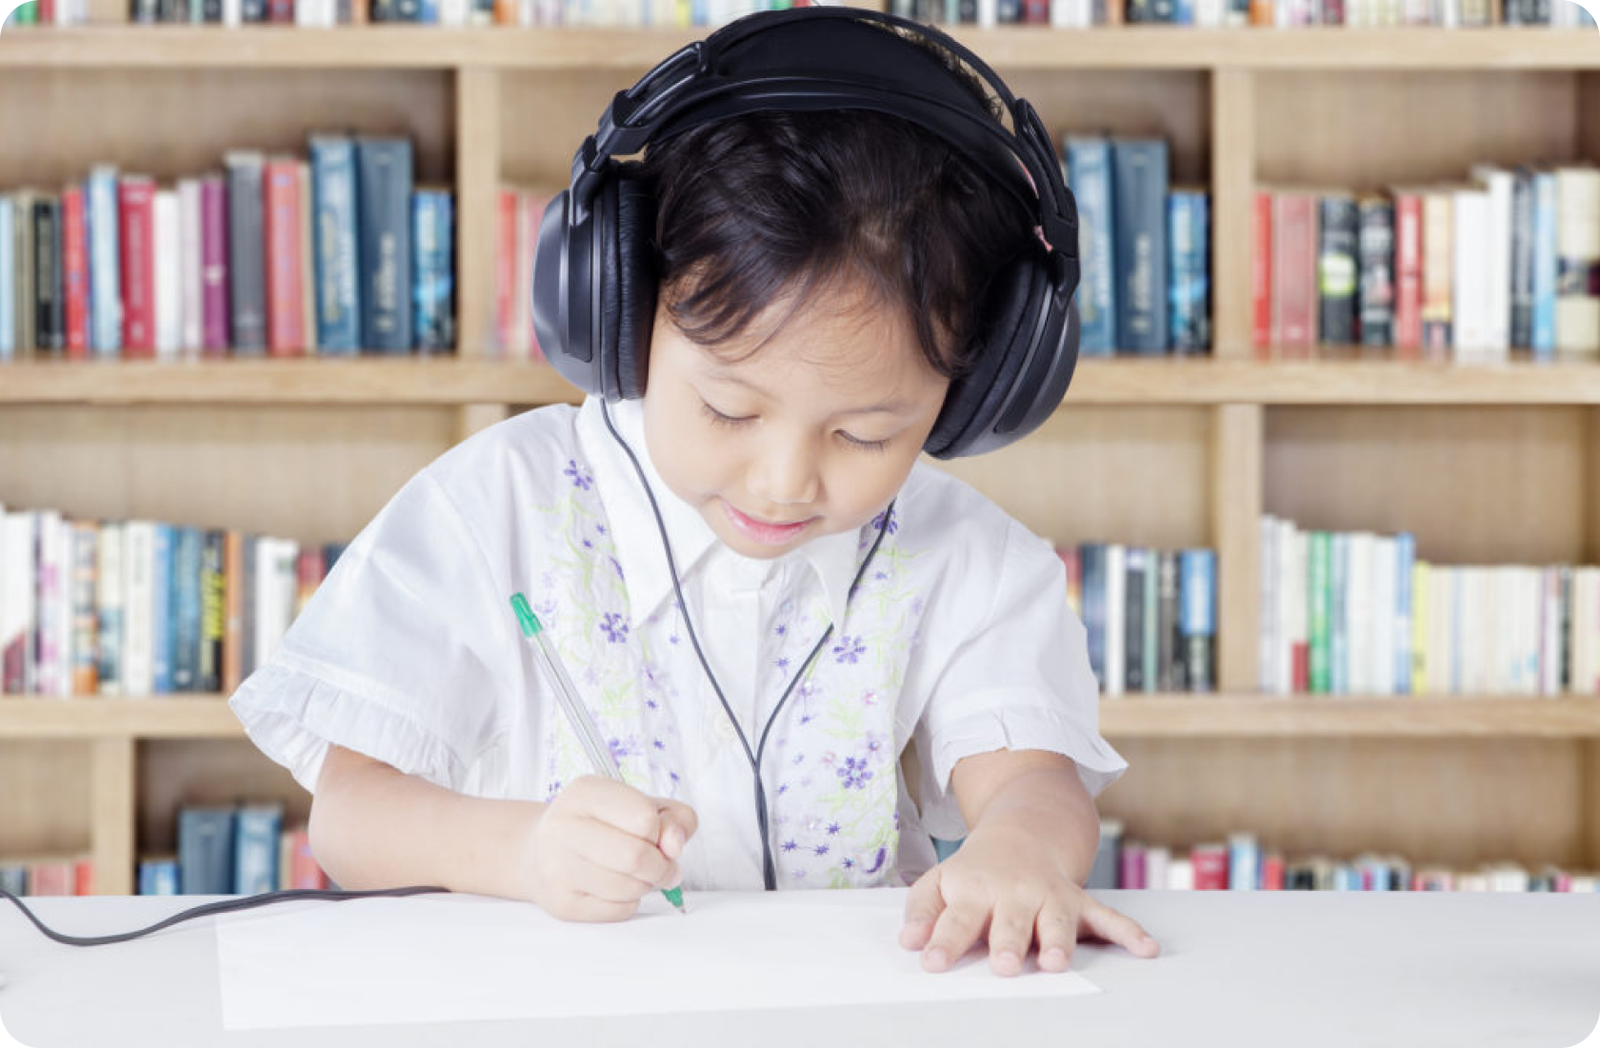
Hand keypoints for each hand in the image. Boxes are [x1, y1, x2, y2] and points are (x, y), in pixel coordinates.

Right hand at [519, 775, 697, 921]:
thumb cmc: (603, 825)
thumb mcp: (642, 805)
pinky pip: (618, 911)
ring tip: (636, 874)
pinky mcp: (561, 903)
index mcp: (585, 793)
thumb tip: (674, 847)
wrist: (542, 850)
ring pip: (629, 888)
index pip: (644, 818)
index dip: (661, 831)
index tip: (655, 834)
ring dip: (646, 885)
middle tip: (663, 865)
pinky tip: (617, 888)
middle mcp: (563, 827)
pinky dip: (630, 902)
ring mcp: (557, 868)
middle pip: (636, 857)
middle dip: (661, 866)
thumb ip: (675, 818)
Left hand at [898, 823, 1159, 975]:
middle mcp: (1013, 893)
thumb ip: (923, 911)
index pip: (955, 919)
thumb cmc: (976, 870)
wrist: (1024, 830)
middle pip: (1009, 922)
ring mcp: (1049, 896)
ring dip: (1058, 940)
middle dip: (1008, 944)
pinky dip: (1129, 932)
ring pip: (1056, 920)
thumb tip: (909, 942)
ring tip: (1057, 961)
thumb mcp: (940, 881)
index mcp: (974, 889)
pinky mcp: (1079, 901)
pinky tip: (1146, 949)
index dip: (944, 941)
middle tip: (1005, 965)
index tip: (933, 962)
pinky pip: (1107, 916)